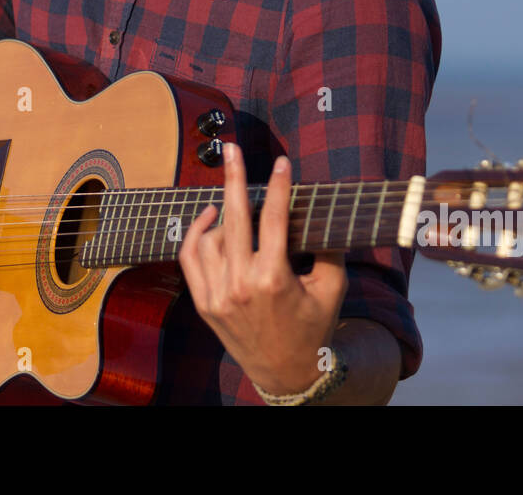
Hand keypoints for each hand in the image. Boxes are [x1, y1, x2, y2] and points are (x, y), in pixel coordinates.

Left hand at [178, 143, 347, 395]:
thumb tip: (322, 209)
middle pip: (234, 217)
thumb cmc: (314, 327)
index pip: (273, 219)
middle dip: (233, 178)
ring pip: (210, 237)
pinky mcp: (204, 304)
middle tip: (232, 149)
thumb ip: (329, 248)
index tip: (282, 163)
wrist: (288, 374)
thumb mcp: (333, 288)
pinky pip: (190, 259)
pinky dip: (195, 235)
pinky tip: (209, 218)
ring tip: (234, 200)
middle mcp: (241, 285)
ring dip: (222, 213)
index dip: (278, 187)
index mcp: (274, 280)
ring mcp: (217, 295)